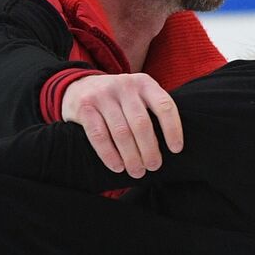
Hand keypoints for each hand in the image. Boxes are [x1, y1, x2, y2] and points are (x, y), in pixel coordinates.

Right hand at [61, 72, 182, 177]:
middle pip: (141, 123)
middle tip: (153, 167)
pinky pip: (99, 136)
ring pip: (121, 132)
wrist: (79, 87)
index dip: (173, 129)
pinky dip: (109, 155)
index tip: (176, 149)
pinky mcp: (85, 107)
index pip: (164, 106)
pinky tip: (117, 167)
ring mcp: (103, 95)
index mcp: (144, 83)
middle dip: (149, 149)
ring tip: (137, 172)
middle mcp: (124, 85)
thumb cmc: (118, 100)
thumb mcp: (137, 95)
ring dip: (131, 156)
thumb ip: (151, 110)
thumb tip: (171, 146)